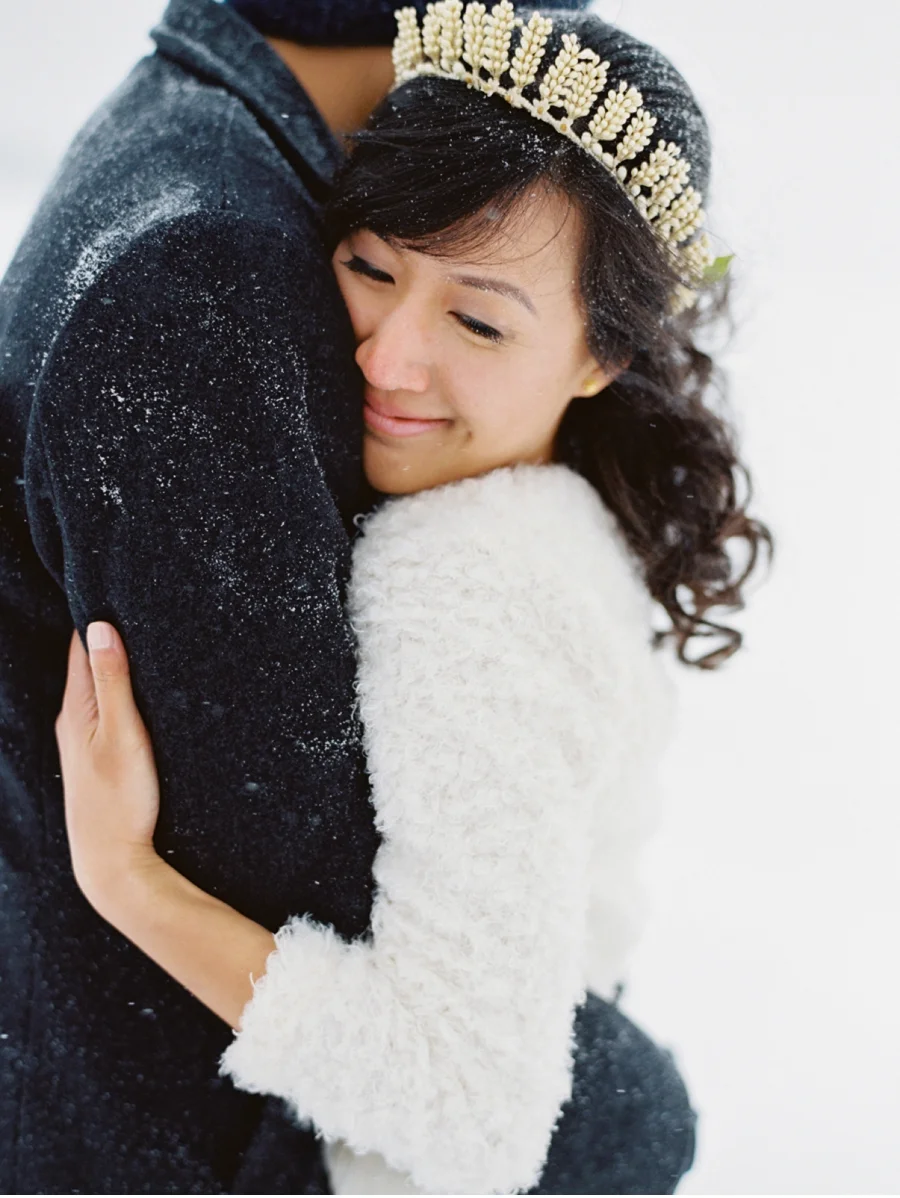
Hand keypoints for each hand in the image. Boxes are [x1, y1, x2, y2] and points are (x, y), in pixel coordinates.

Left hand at [55, 622, 162, 912]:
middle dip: (108, 637)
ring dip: (115, 668)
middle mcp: (73, 723)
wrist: (112, 864)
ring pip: (97, 691)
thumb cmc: (121, 801)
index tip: (120, 591)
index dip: (97, 618)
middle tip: (140, 610)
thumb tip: (99, 627)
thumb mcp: (123, 735)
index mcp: (75, 711)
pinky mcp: (98, 761)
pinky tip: (139, 696)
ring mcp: (83, 744)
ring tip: (143, 643)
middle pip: (87, 666)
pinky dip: (119, 695)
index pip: (81, 648)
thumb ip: (112, 682)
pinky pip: (106, 713)